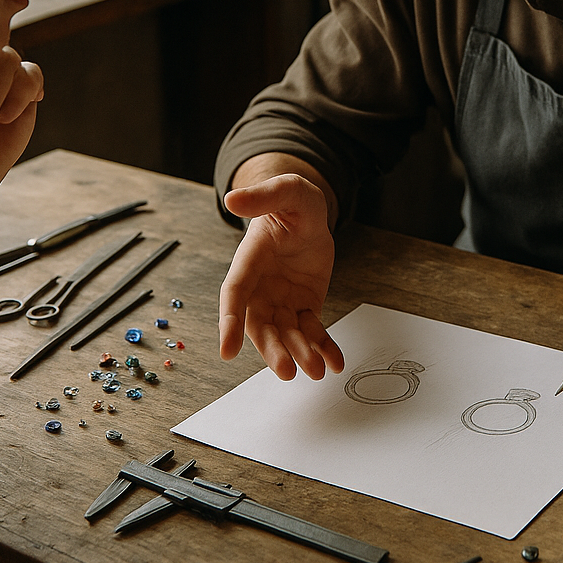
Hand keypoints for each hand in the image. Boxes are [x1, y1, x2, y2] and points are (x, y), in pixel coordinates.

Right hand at [219, 173, 343, 380]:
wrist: (309, 214)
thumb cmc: (291, 202)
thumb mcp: (285, 191)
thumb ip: (263, 196)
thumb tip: (231, 198)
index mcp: (248, 262)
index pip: (235, 295)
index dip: (229, 322)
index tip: (227, 351)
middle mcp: (261, 288)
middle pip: (261, 325)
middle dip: (272, 350)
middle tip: (286, 371)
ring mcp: (282, 300)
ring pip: (287, 334)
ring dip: (300, 353)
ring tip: (317, 371)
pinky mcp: (304, 306)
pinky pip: (312, 331)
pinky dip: (323, 348)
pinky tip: (335, 363)